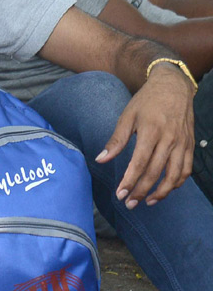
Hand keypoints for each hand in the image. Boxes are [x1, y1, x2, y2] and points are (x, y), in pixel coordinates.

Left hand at [96, 63, 194, 206]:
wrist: (173, 87)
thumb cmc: (146, 102)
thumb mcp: (127, 116)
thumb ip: (116, 140)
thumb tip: (101, 159)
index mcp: (151, 131)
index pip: (139, 163)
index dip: (129, 181)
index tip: (120, 194)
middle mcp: (169, 139)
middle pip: (155, 172)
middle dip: (141, 191)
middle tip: (129, 203)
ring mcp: (182, 143)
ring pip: (174, 175)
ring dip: (161, 192)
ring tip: (147, 202)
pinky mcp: (189, 145)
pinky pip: (186, 169)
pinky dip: (177, 182)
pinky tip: (165, 189)